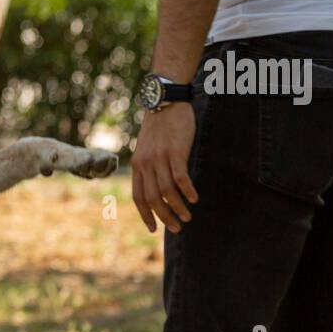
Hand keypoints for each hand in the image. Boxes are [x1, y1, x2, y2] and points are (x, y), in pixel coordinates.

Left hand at [131, 102, 198, 232]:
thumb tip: (156, 188)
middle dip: (164, 217)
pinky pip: (180, 177)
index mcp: (137, 166)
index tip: (153, 229)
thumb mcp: (147, 149)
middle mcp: (145, 164)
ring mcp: (159, 158)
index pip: (138, 197)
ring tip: (187, 217)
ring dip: (177, 207)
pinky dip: (187, 191)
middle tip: (176, 228)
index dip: (145, 215)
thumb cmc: (160, 127)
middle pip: (152, 198)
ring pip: (166, 191)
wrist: (166, 102)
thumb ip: (149, 167)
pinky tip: (194, 199)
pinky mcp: (174, 152)